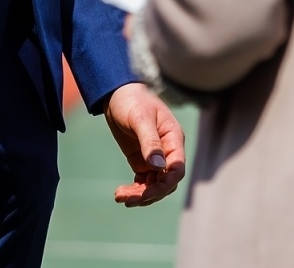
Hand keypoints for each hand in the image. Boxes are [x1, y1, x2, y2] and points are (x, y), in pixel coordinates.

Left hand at [103, 82, 185, 207]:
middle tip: (128, 200)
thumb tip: (158, 166)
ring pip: (154, 185)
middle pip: (166, 182)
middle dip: (149, 194)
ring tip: (120, 197)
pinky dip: (134, 190)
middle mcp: (167, 152)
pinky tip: (121, 194)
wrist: (117, 94)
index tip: (147, 193)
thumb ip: (150, 142)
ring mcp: (155, 158)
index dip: (165, 184)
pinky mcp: (142, 161)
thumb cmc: (133, 101)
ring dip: (139, 195)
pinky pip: (143, 182)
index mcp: (173, 139)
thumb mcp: (140, 118)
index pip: (177, 169)